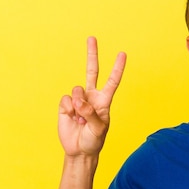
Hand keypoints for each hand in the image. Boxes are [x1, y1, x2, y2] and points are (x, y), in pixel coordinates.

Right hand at [58, 37, 126, 156]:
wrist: (79, 150)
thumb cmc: (94, 140)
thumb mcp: (98, 129)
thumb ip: (90, 113)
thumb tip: (79, 100)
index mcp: (104, 101)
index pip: (112, 81)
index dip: (117, 68)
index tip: (122, 54)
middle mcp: (91, 97)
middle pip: (92, 71)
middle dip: (92, 54)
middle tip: (92, 38)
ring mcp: (78, 100)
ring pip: (77, 89)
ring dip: (79, 104)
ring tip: (80, 118)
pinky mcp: (66, 105)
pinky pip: (66, 99)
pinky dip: (68, 109)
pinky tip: (71, 118)